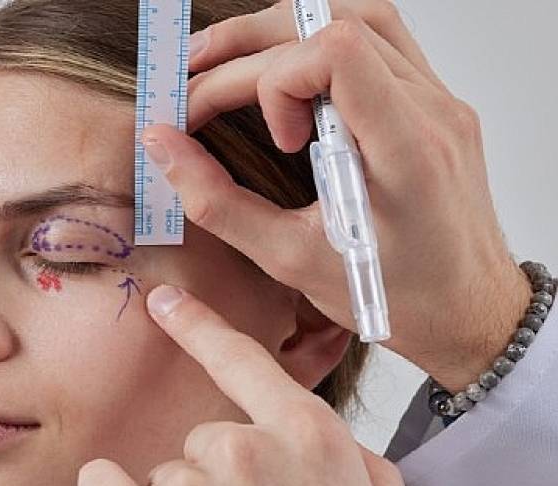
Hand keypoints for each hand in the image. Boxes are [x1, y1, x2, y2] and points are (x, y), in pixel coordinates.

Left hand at [77, 285, 422, 485]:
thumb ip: (364, 474)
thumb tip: (336, 446)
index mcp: (311, 442)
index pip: (245, 361)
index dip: (201, 326)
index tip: (166, 301)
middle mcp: (247, 449)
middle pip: (203, 440)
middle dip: (215, 485)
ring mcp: (188, 483)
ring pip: (161, 473)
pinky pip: (103, 482)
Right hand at [141, 0, 531, 391]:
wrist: (468, 312)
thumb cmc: (394, 298)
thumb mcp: (290, 261)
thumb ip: (217, 202)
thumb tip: (161, 145)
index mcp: (407, 150)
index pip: (338, 51)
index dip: (277, 79)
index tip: (273, 137)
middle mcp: (433, 111)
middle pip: (334, 20)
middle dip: (251, 46)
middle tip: (196, 78)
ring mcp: (440, 100)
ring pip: (359, 14)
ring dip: (284, 32)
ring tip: (231, 64)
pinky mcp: (434, 103)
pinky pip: (378, 40)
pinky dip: (319, 43)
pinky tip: (287, 75)